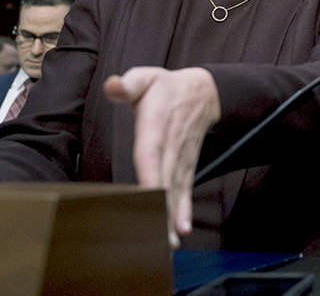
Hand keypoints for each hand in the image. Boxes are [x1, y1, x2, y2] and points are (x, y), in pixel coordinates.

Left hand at [104, 66, 219, 247]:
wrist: (205, 91)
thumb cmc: (166, 88)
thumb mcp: (147, 77)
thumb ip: (129, 83)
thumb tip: (113, 86)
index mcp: (157, 123)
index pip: (152, 151)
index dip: (151, 173)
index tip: (149, 194)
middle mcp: (171, 144)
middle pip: (165, 179)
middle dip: (161, 207)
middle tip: (158, 235)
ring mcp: (180, 157)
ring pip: (175, 189)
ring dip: (172, 216)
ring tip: (170, 242)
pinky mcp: (186, 165)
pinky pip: (185, 189)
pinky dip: (183, 210)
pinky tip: (181, 230)